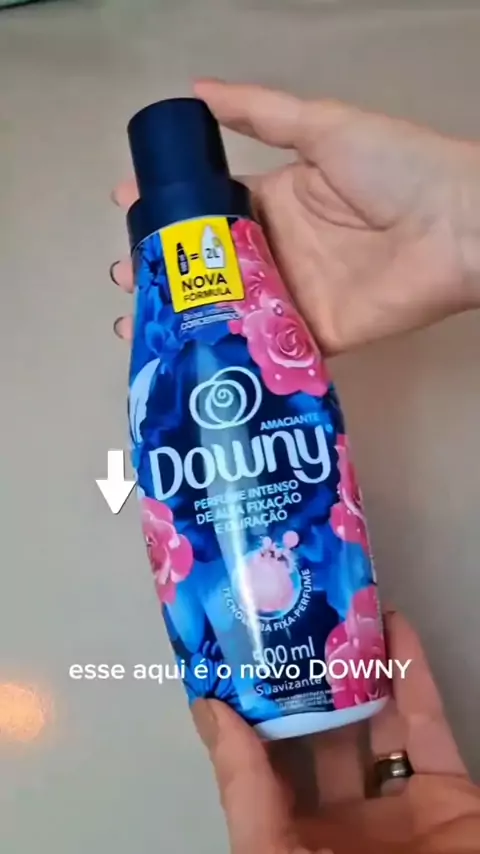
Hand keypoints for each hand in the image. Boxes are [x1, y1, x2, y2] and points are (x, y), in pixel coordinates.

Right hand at [111, 82, 479, 353]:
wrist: (455, 226)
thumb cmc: (395, 167)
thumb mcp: (323, 128)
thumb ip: (262, 113)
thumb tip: (196, 90)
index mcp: (278, 199)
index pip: (211, 208)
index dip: (171, 212)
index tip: (125, 213)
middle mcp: (280, 248)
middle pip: (211, 264)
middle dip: (165, 270)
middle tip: (125, 277)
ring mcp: (295, 295)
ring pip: (228, 309)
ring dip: (183, 315)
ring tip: (137, 322)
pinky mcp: (315, 334)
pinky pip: (266, 346)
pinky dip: (228, 352)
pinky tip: (187, 358)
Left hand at [190, 611, 479, 853]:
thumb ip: (242, 789)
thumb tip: (206, 710)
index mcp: (292, 846)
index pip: (261, 768)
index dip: (247, 713)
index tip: (232, 654)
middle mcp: (343, 826)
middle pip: (319, 737)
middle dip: (306, 682)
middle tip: (290, 619)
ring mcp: (400, 810)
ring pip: (375, 721)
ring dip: (358, 668)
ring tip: (337, 611)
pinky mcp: (451, 794)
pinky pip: (428, 722)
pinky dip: (412, 670)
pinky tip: (391, 623)